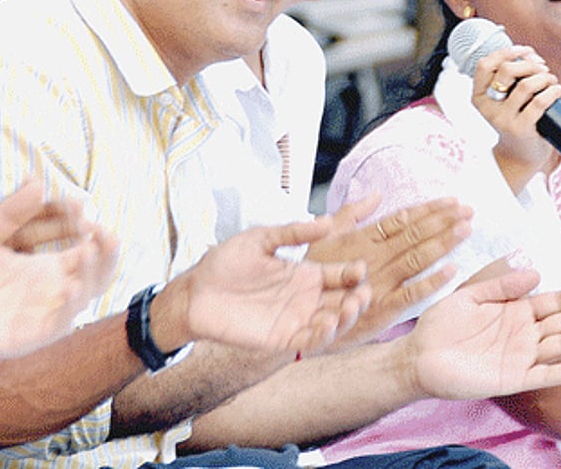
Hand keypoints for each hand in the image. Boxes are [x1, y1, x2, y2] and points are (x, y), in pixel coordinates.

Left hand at [0, 179, 118, 376]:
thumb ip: (10, 211)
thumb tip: (36, 177)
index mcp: (44, 266)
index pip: (79, 242)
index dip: (81, 223)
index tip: (78, 203)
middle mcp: (51, 288)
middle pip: (94, 270)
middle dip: (105, 249)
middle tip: (102, 228)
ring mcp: (43, 311)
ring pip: (85, 295)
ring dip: (95, 273)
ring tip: (93, 249)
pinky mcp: (29, 335)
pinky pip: (59, 324)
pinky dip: (69, 306)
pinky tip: (71, 287)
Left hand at [155, 218, 370, 354]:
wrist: (196, 292)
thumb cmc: (225, 263)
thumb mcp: (261, 239)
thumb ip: (293, 232)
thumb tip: (327, 220)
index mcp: (304, 274)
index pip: (339, 275)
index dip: (353, 272)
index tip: (361, 268)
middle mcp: (305, 298)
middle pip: (342, 301)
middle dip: (357, 298)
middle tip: (364, 292)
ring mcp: (295, 320)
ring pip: (331, 323)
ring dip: (346, 318)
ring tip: (351, 307)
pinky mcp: (281, 338)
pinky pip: (308, 341)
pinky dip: (322, 335)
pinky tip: (329, 324)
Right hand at [307, 194, 471, 347]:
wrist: (300, 316)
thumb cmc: (311, 275)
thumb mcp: (324, 237)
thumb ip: (351, 213)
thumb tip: (377, 194)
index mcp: (362, 238)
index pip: (402, 218)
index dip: (429, 209)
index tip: (452, 201)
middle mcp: (374, 257)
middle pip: (414, 234)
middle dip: (444, 221)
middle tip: (469, 211)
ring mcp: (380, 282)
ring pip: (417, 258)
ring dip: (443, 243)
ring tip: (465, 229)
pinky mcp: (382, 308)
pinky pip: (412, 294)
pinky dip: (432, 282)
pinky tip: (453, 270)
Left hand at [407, 271, 560, 398]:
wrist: (418, 356)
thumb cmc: (441, 326)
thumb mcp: (471, 295)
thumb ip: (503, 285)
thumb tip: (536, 273)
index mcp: (515, 312)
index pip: (554, 301)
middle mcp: (524, 334)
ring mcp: (521, 357)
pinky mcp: (513, 378)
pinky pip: (545, 374)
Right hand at [471, 45, 560, 178]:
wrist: (521, 155)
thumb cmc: (517, 120)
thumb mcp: (506, 100)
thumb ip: (510, 79)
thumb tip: (527, 53)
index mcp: (479, 96)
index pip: (484, 65)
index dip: (506, 52)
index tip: (525, 51)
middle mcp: (487, 107)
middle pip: (506, 70)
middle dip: (529, 64)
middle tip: (543, 69)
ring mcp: (502, 119)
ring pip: (524, 85)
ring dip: (544, 77)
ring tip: (551, 80)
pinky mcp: (520, 128)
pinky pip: (538, 103)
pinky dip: (551, 91)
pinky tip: (556, 90)